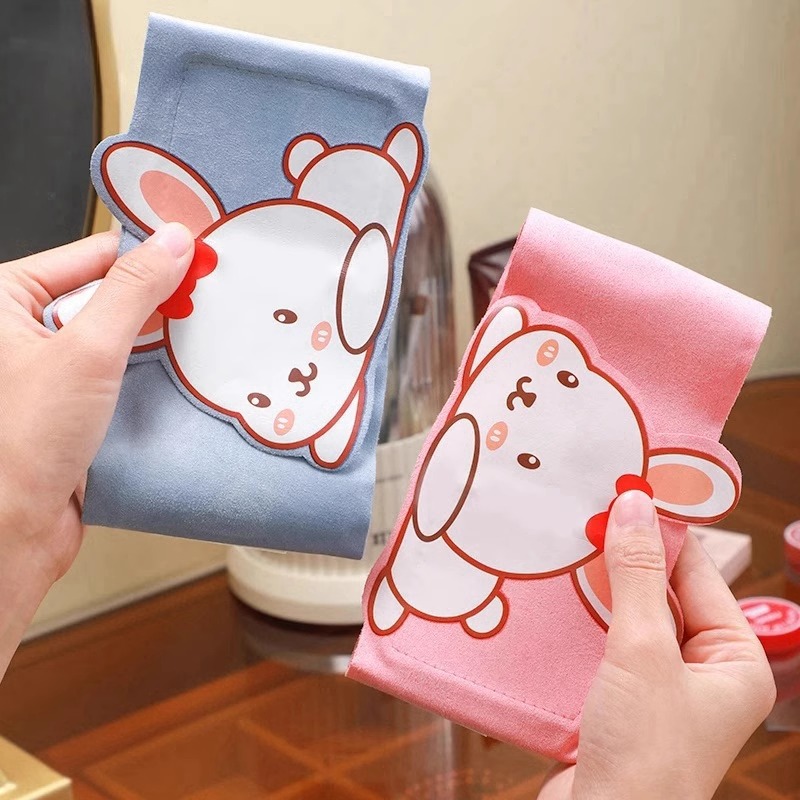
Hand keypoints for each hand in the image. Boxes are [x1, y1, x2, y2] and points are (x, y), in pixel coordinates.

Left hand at [0, 225, 193, 675]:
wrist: (13, 530)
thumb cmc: (19, 444)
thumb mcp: (87, 350)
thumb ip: (132, 291)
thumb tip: (172, 244)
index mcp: (6, 299)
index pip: (90, 255)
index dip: (147, 253)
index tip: (196, 250)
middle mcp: (24, 331)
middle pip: (108, 294)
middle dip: (160, 297)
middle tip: (208, 293)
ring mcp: (51, 369)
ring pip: (119, 336)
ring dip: (160, 337)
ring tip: (204, 330)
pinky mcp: (73, 404)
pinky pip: (121, 373)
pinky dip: (153, 371)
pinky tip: (183, 371)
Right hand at [538, 490, 775, 799]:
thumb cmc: (644, 750)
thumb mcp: (643, 650)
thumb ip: (636, 575)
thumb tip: (635, 502)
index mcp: (733, 661)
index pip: (698, 575)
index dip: (662, 531)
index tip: (625, 488)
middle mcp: (701, 672)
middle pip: (662, 593)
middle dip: (625, 557)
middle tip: (587, 511)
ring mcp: (658, 688)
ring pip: (628, 617)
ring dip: (598, 587)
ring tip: (566, 543)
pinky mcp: (619, 700)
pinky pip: (603, 643)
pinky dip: (582, 619)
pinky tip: (554, 593)